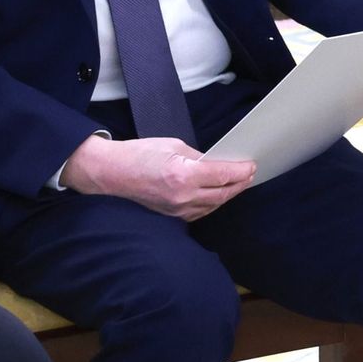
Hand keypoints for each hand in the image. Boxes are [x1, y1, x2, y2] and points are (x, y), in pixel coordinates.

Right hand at [59, 135, 255, 221]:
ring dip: (228, 195)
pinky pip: (199, 212)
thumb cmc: (139, 154)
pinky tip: (219, 195)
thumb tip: (214, 163)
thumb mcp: (173, 145)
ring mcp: (176, 210)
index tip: (252, 165)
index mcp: (184, 176)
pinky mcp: (171, 216)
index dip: (241, 171)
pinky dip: (213, 203)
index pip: (222, 176)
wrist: (111, 173)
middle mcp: (182, 197)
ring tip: (240, 183)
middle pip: (221, 194)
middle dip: (239, 184)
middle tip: (251, 173)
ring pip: (212, 205)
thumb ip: (197, 157)